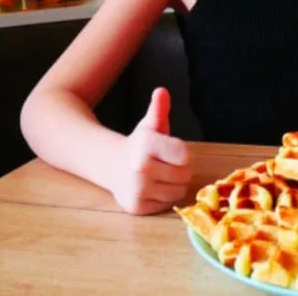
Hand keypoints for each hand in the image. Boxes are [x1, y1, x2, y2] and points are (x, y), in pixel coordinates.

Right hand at [111, 87, 192, 214]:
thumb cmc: (140, 144)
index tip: (172, 150)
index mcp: (146, 145)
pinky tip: (151, 188)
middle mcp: (140, 168)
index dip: (183, 154)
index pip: (185, 155)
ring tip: (159, 176)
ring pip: (178, 192)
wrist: (112, 165)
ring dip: (173, 185)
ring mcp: (137, 189)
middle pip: (185, 175)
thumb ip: (158, 108)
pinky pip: (167, 204)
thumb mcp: (150, 124)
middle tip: (165, 164)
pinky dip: (163, 198)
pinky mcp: (136, 206)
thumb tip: (161, 91)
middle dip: (180, 169)